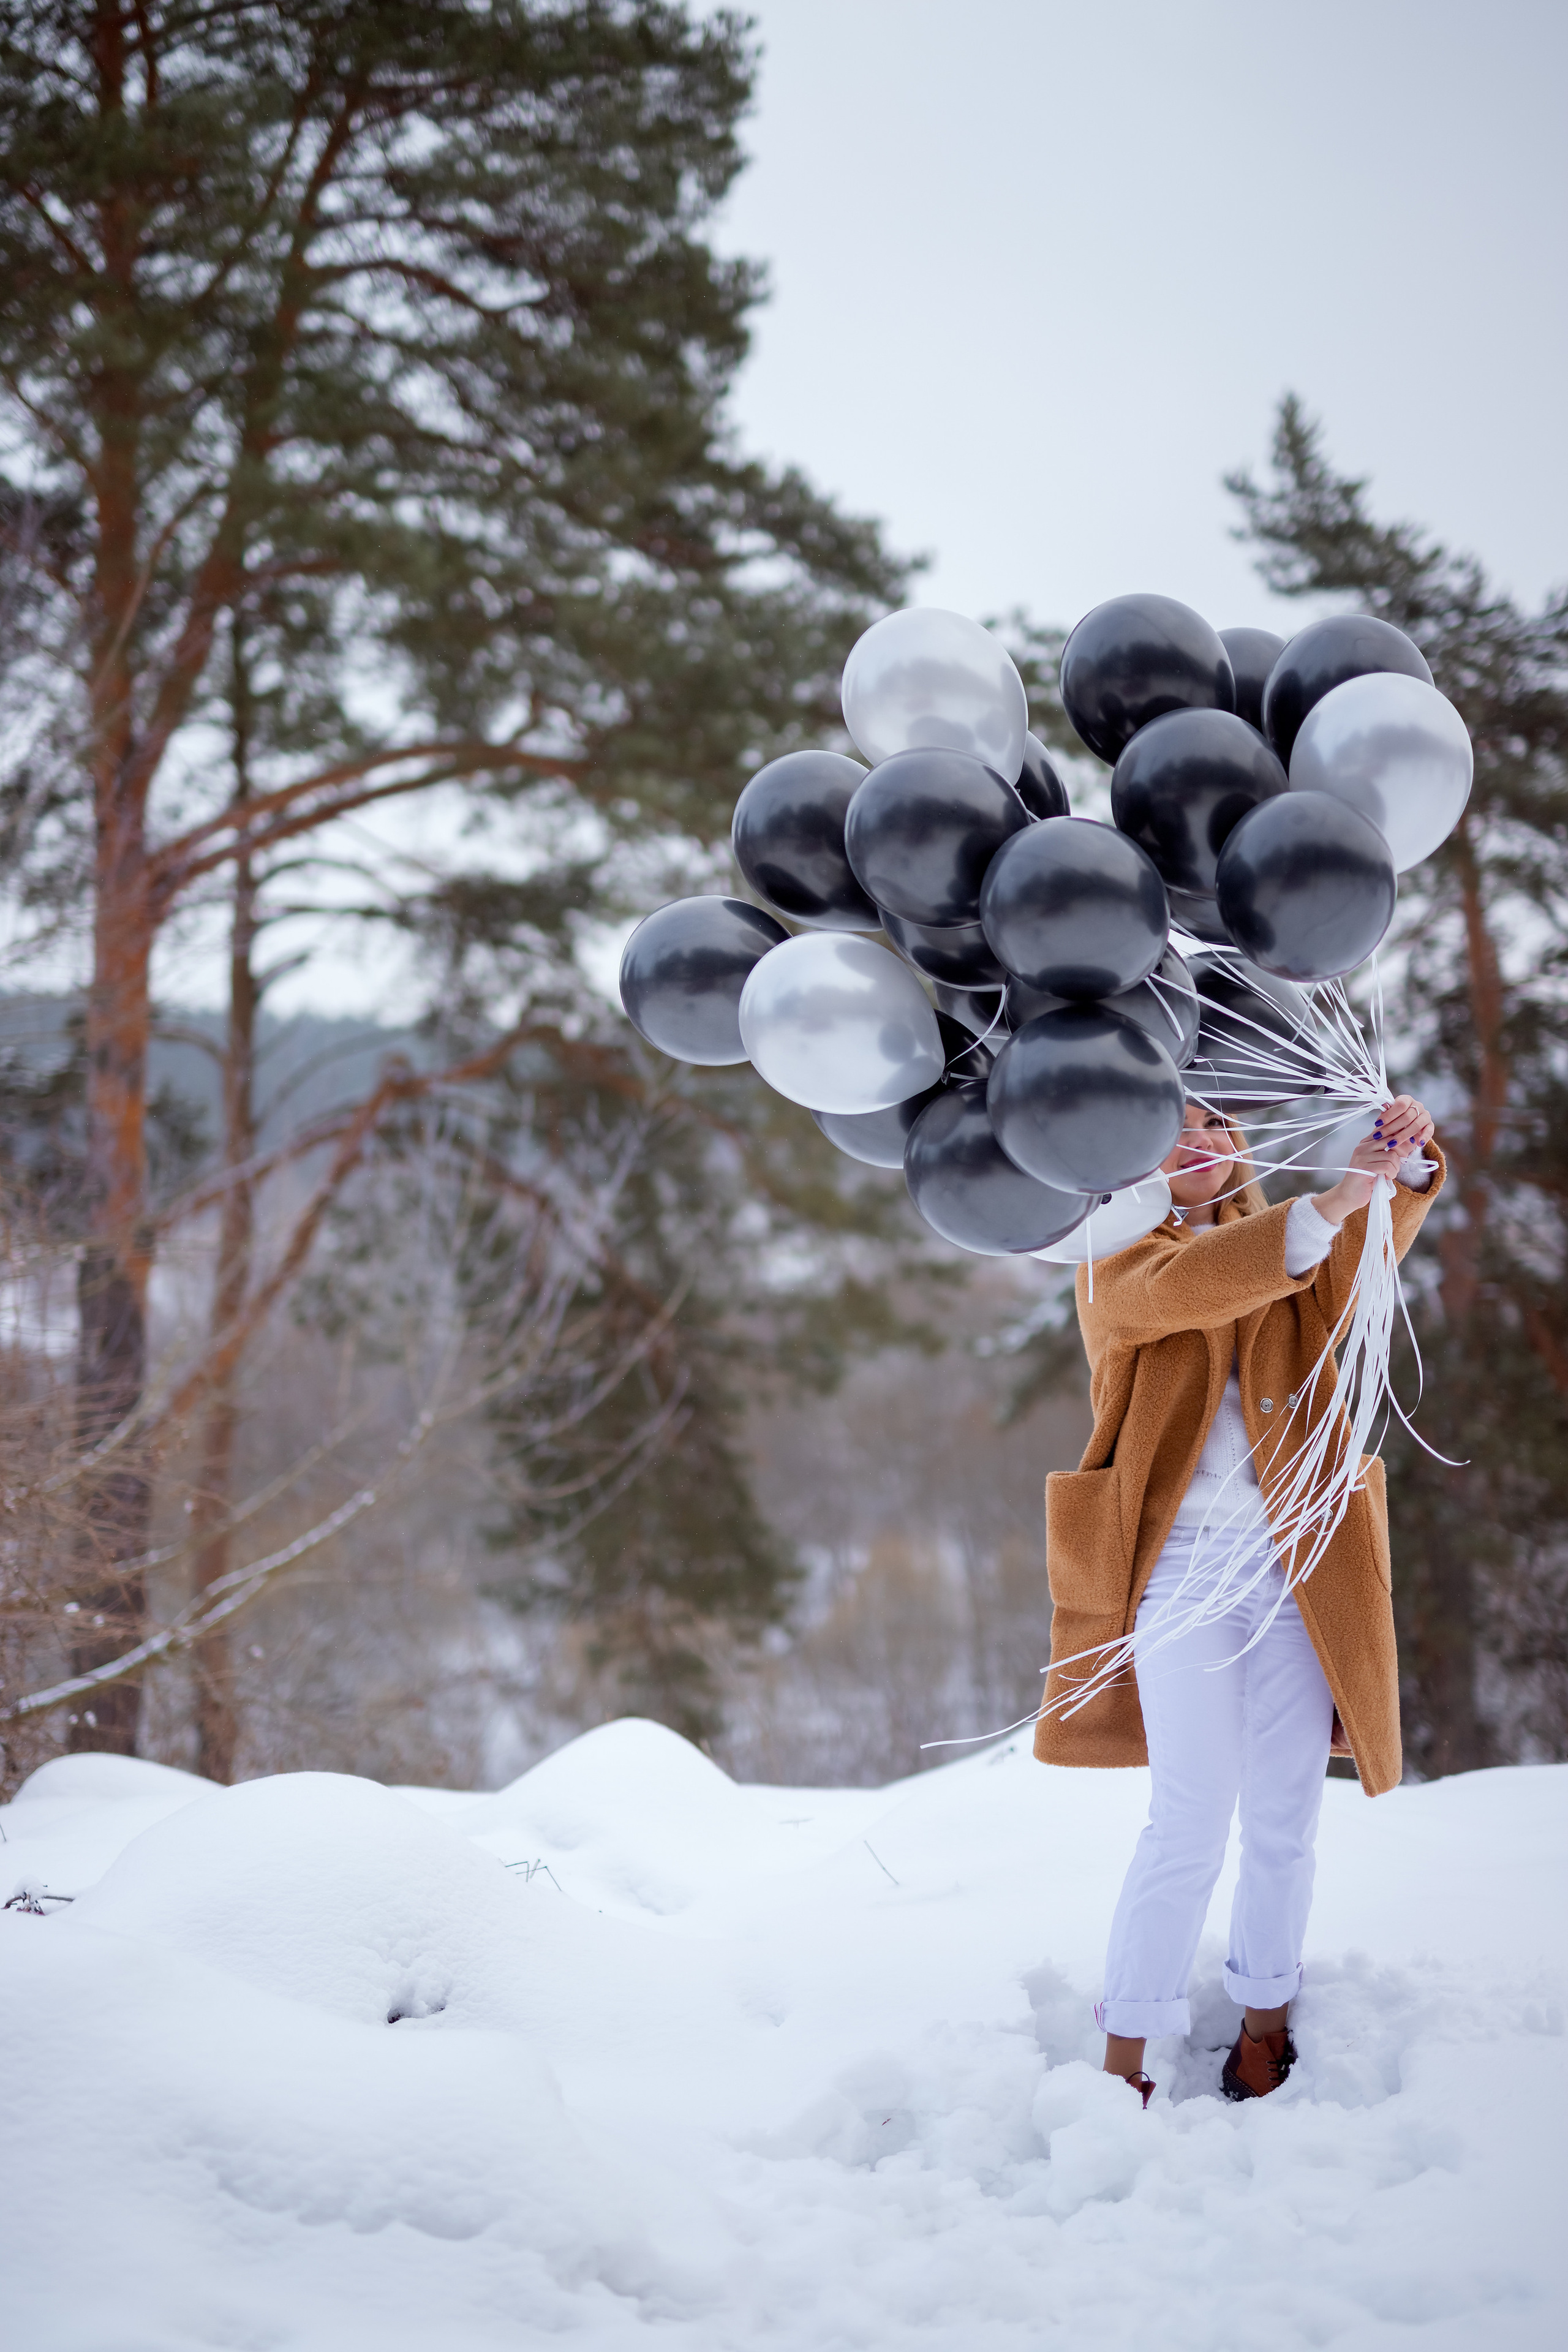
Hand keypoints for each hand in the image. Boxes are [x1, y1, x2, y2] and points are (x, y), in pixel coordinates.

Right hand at [1313, 1096, 1434, 1226]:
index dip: (1398, 1138)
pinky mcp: (1364, 1167)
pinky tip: (1386, 1178)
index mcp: (1365, 1143)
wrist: (1349, 1195)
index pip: (1386, 1131)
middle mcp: (1362, 1146)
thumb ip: (1387, 1152)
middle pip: (1391, 1141)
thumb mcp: (1377, 1162)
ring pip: (1391, 1156)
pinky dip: (1391, 1174)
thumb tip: (1408, 1142)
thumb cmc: (1366, 1180)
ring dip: (1395, 1168)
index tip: (1403, 1149)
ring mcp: (1362, 1156)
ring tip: (1389, 1175)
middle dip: (1398, 1155)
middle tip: (1395, 1166)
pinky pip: (1387, 1166)